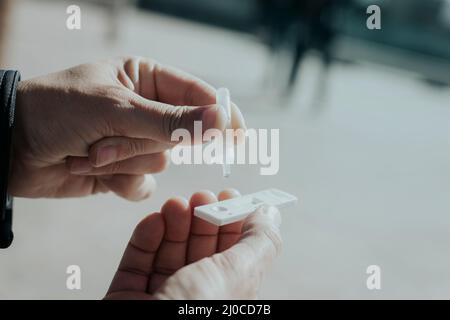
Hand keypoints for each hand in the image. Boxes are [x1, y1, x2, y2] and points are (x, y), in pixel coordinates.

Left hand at [10, 57, 244, 199]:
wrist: (10, 148)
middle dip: (143, 141)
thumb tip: (222, 121)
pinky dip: (119, 180)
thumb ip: (171, 122)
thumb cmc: (59, 110)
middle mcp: (145, 109)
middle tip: (111, 137)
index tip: (239, 135)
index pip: (197, 95)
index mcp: (146, 78)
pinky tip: (91, 167)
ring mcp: (136, 140)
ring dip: (123, 159)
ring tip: (89, 150)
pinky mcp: (124, 169)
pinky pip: (144, 182)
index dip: (219, 114)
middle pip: (179, 134)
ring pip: (160, 161)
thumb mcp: (116, 108)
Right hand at [105, 189, 281, 298]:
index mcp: (227, 295)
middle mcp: (196, 296)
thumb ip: (258, 242)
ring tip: (176, 204)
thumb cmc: (191, 319)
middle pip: (199, 250)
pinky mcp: (129, 296)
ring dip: (173, 223)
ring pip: (168, 252)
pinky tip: (155, 221)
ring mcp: (162, 296)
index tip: (228, 198)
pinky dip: (146, 238)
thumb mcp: (238, 273)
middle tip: (200, 197)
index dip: (231, 223)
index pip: (233, 253)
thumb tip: (271, 215)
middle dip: (200, 219)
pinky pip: (137, 262)